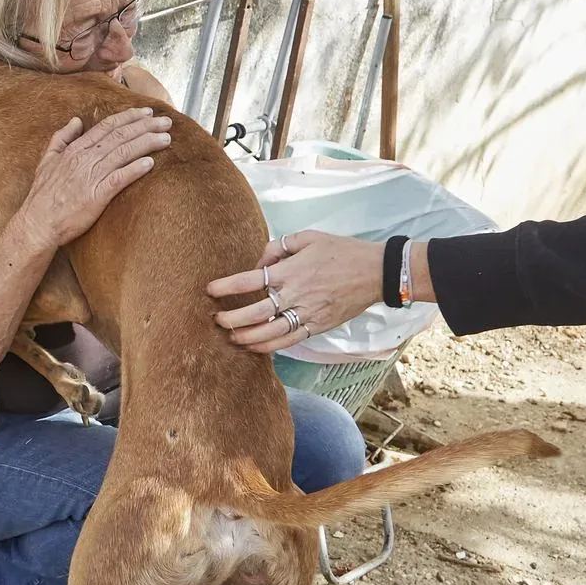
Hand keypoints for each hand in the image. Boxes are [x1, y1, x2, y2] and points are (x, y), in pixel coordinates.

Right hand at [14, 109, 172, 250]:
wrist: (37, 223)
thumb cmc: (42, 195)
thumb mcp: (46, 160)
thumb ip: (61, 138)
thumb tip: (75, 120)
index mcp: (75, 149)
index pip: (107, 127)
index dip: (129, 117)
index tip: (146, 112)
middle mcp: (84, 159)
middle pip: (120, 136)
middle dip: (145, 126)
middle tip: (166, 121)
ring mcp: (90, 177)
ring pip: (123, 153)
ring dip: (147, 143)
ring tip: (166, 138)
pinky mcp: (96, 196)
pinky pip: (119, 178)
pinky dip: (135, 169)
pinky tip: (151, 163)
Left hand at [206, 230, 384, 352]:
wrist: (375, 271)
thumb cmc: (341, 250)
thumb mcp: (308, 237)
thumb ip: (278, 247)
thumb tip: (259, 261)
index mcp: (290, 270)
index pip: (249, 280)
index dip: (226, 286)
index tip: (209, 290)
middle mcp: (295, 294)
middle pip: (254, 312)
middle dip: (231, 318)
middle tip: (216, 319)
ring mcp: (307, 313)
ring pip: (269, 332)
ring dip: (246, 337)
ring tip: (230, 337)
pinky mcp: (317, 326)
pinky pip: (288, 340)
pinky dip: (268, 346)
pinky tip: (253, 347)